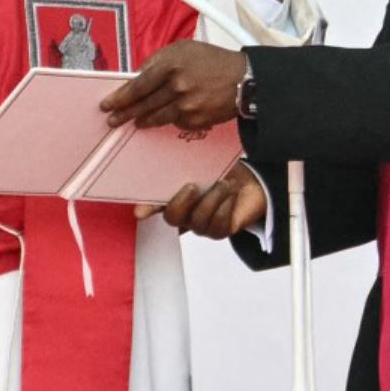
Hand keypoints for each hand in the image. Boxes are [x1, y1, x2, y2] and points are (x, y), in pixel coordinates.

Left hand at [101, 41, 245, 129]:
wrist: (243, 79)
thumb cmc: (213, 61)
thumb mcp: (183, 49)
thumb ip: (158, 60)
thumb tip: (139, 75)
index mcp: (170, 65)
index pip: (138, 85)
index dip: (120, 97)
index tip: (108, 104)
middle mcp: (176, 86)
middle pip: (143, 104)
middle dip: (125, 113)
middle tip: (113, 119)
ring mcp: (186, 106)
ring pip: (156, 117)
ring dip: (142, 121)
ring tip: (135, 122)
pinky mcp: (196, 120)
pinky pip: (175, 122)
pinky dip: (169, 119)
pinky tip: (166, 117)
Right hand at [135, 163, 268, 238]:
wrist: (249, 183)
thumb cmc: (222, 172)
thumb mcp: (202, 164)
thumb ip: (182, 166)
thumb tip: (163, 159)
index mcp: (174, 196)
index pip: (154, 204)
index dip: (147, 208)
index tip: (140, 212)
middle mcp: (184, 214)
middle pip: (172, 218)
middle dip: (182, 203)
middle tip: (193, 186)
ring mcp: (201, 225)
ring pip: (198, 222)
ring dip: (212, 200)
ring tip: (224, 184)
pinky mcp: (220, 231)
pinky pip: (218, 227)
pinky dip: (226, 208)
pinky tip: (231, 196)